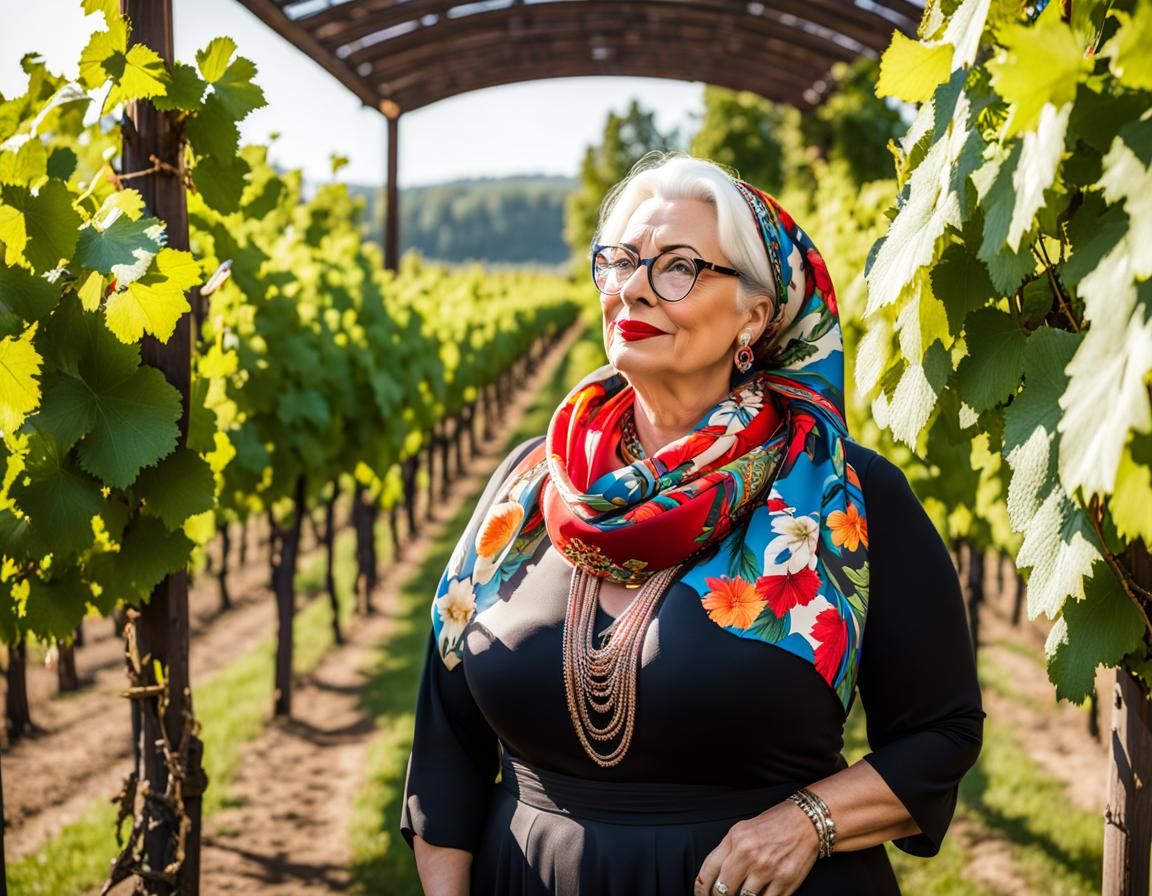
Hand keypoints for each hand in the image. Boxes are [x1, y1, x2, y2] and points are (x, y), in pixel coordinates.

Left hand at [693, 800, 819, 895]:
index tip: (702, 894)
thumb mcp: (742, 829)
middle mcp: (749, 855)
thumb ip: (725, 850)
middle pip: (723, 890)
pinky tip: (759, 894)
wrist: (805, 822)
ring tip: (743, 893)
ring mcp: (767, 870)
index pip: (709, 871)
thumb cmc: (772, 825)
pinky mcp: (784, 881)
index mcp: (735, 840)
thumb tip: (709, 876)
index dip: (701, 888)